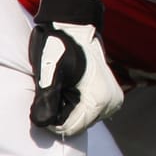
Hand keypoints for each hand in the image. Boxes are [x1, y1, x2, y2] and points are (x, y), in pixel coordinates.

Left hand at [29, 0, 124, 135]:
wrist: (75, 26)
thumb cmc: (59, 45)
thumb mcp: (49, 71)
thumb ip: (46, 99)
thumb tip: (41, 123)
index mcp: (99, 100)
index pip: (68, 129)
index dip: (50, 118)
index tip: (45, 97)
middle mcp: (111, 103)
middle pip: (76, 125)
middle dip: (60, 112)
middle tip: (56, 87)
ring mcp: (114, 100)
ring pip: (82, 120)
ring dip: (68, 108)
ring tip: (65, 84)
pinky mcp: (112, 97)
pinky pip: (89, 112)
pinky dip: (76, 104)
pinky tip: (72, 86)